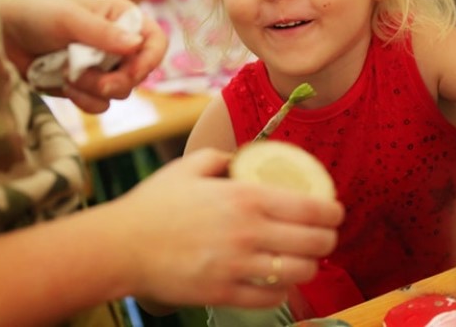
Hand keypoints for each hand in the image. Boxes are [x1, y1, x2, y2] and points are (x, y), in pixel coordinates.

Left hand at [0, 0, 166, 111]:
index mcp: (122, 17)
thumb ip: (103, 33)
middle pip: (140, 73)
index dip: (149, 60)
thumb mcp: (69, 19)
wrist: (1, 38)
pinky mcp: (87, 87)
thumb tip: (137, 44)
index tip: (133, 73)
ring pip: (121, 92)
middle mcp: (118, 43)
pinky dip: (83, 100)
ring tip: (67, 74)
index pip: (155, 41)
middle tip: (97, 82)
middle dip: (117, 80)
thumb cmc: (35, 16)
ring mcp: (103, 67)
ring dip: (94, 88)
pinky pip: (100, 105)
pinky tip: (63, 85)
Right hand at [110, 148, 343, 308]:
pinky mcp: (224, 293)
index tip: (335, 211)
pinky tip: (278, 280)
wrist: (120, 246)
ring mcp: (237, 266)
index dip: (332, 211)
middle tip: (325, 237)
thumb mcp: (189, 166)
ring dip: (308, 266)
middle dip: (328, 240)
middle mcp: (248, 232)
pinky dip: (281, 290)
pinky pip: (271, 297)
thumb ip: (222, 158)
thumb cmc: (153, 204)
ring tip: (305, 260)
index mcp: (245, 197)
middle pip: (314, 242)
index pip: (310, 208)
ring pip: (298, 272)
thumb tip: (242, 157)